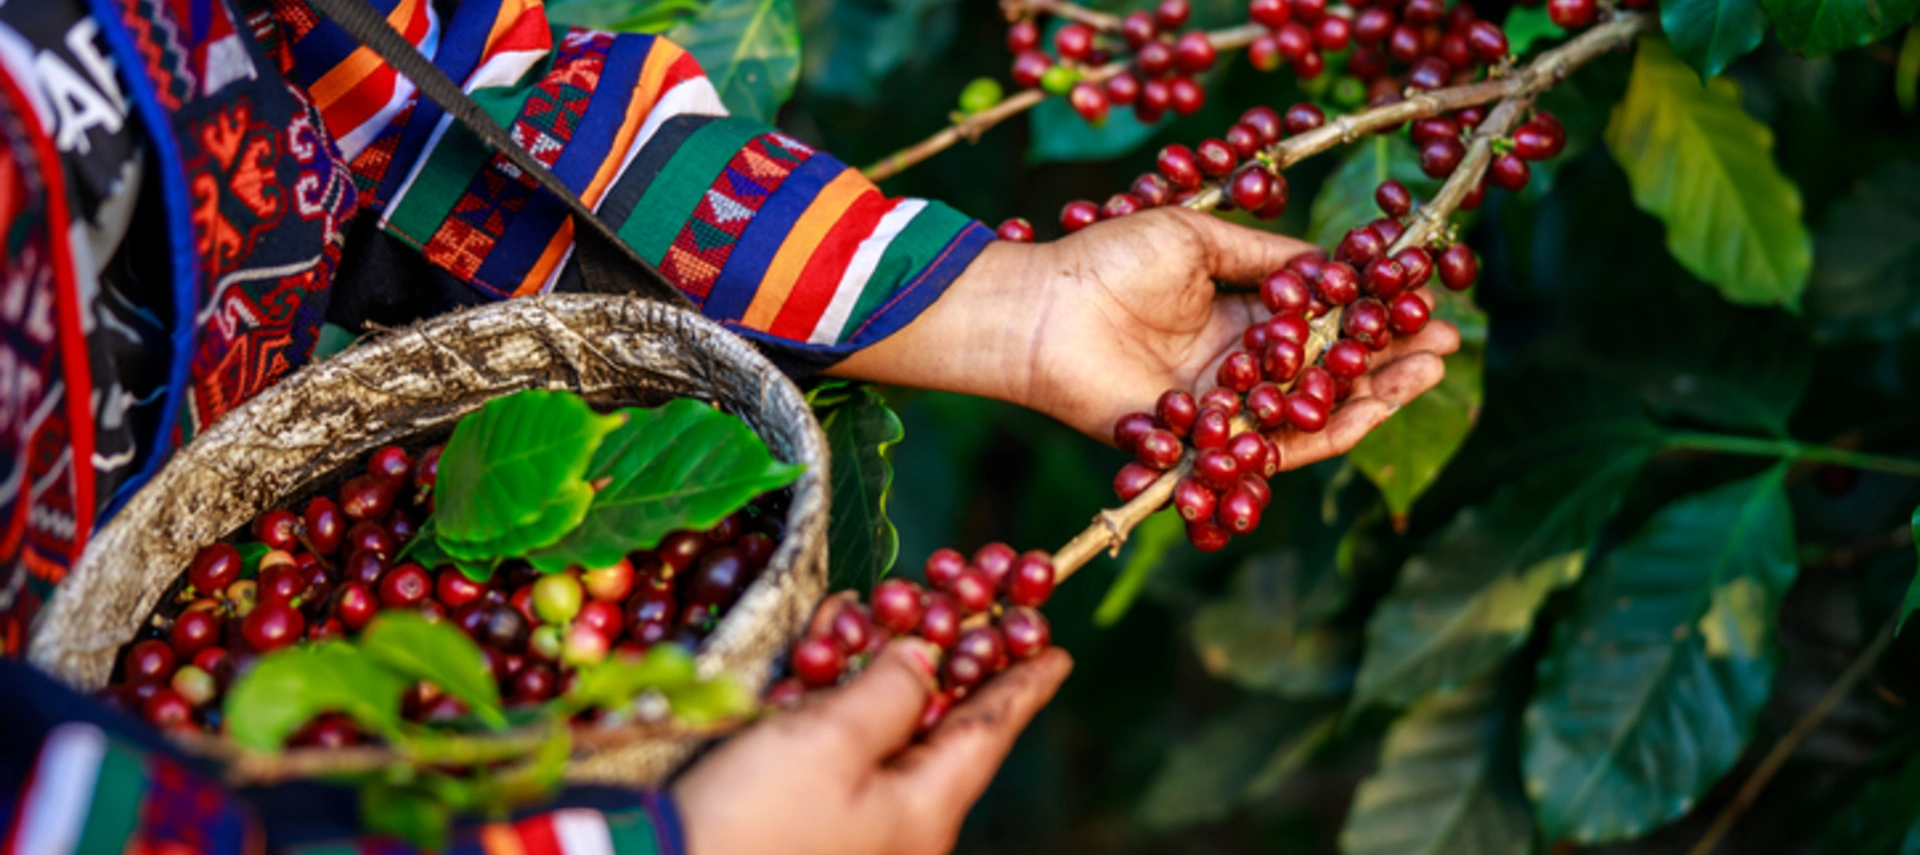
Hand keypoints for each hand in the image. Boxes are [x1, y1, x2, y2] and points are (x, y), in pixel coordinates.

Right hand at [674, 640, 1072, 854]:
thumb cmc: (755, 818)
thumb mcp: (831, 741)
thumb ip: (890, 690)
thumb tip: (927, 660)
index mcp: (924, 808)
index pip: (991, 731)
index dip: (1022, 683)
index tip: (1057, 649)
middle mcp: (898, 820)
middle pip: (939, 722)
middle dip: (944, 654)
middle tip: (962, 600)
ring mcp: (850, 821)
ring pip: (882, 726)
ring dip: (876, 665)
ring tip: (875, 611)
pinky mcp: (801, 814)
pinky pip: (836, 745)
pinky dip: (831, 695)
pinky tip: (820, 649)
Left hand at [834, 208, 1459, 470]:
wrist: (1039, 309)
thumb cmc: (1104, 261)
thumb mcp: (1196, 239)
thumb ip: (1267, 255)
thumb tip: (1334, 265)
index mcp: (1238, 315)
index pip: (1323, 324)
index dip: (1375, 317)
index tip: (1426, 302)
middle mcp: (1237, 367)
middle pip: (1329, 375)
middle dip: (1389, 362)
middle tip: (1443, 348)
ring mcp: (1221, 408)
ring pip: (1310, 415)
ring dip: (1370, 398)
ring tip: (1421, 375)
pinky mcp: (1199, 442)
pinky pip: (1266, 445)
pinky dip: (1316, 431)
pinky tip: (1365, 407)